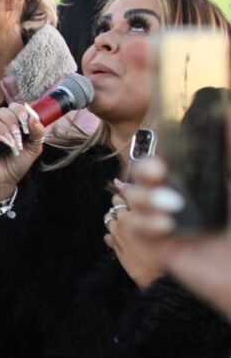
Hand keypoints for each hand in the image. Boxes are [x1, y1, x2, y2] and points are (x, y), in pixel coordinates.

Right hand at [0, 103, 44, 199]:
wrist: (6, 180)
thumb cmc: (18, 163)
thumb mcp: (34, 149)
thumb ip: (37, 134)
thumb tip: (35, 119)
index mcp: (13, 123)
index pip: (14, 107)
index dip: (20, 111)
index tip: (26, 121)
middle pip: (2, 111)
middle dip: (12, 121)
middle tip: (19, 134)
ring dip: (2, 129)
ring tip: (10, 142)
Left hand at [104, 179, 165, 288]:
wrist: (161, 278)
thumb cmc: (171, 250)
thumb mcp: (165, 226)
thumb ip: (152, 209)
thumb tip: (139, 193)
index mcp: (139, 213)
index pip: (128, 193)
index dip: (125, 187)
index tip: (120, 183)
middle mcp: (125, 221)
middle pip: (116, 203)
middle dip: (120, 200)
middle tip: (125, 200)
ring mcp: (118, 235)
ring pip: (109, 218)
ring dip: (115, 216)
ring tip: (123, 218)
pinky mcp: (115, 247)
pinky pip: (108, 236)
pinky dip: (113, 234)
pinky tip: (121, 236)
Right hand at [120, 158, 230, 319]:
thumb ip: (230, 150)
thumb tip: (225, 110)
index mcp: (198, 184)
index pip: (168, 162)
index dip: (159, 152)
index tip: (162, 145)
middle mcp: (180, 202)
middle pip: (145, 179)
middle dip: (144, 171)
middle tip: (158, 171)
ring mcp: (168, 224)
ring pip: (136, 202)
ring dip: (146, 199)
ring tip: (172, 206)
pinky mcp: (161, 247)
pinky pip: (136, 228)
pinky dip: (145, 222)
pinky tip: (166, 225)